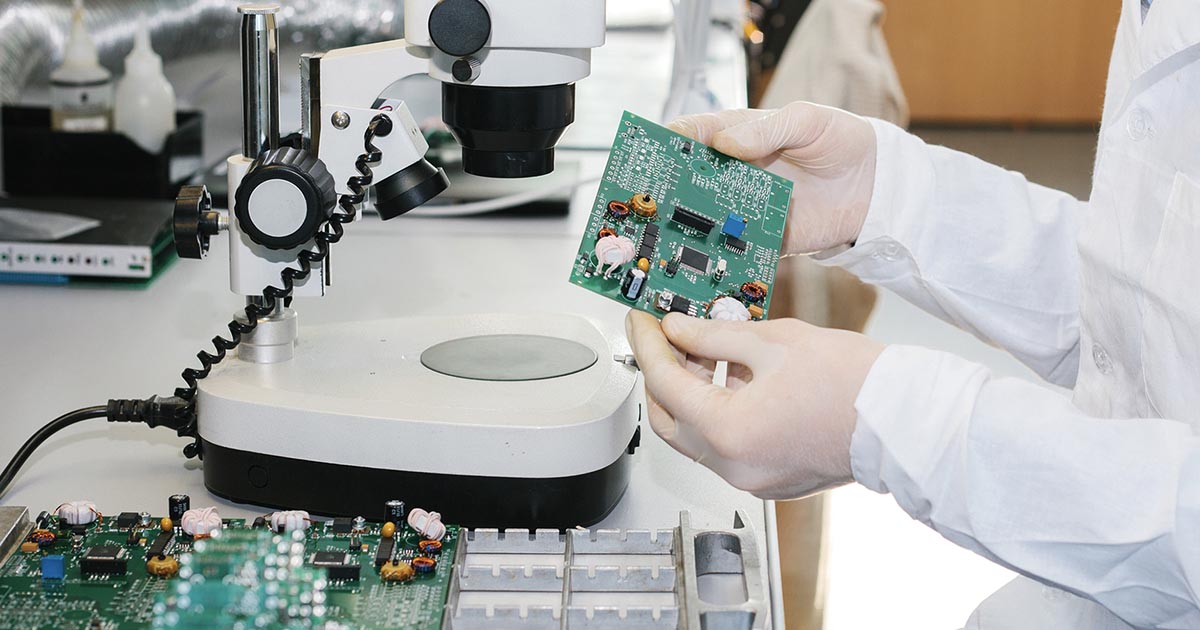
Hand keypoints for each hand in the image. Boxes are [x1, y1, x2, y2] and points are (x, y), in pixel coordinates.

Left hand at [626, 310, 883, 499]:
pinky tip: (733, 377)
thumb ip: (715, 335)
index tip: (642, 320)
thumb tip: (679, 329)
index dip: (648, 344)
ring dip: (691, 393)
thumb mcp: (773, 341)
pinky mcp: (771, 479)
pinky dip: (719, 412)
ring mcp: (752, 478)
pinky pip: (726, 446)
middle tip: (662, 336)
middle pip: (669, 420)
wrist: (905, 420)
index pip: (664, 383)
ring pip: (697, 436)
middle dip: (660, 374)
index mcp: (728, 433)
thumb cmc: (854, 384)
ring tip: (703, 349)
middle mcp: (734, 466)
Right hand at [669, 102, 876, 255]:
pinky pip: (734, 248)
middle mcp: (734, 172)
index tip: (653, 151)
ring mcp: (745, 206)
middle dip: (667, 189)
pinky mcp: (762, 237)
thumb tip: (724, 143)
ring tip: (662, 233)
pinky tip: (700, 260)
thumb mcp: (807, 120)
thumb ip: (767, 129)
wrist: (875, 187)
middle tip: (647, 198)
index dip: (670, 141)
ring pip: (704, 216)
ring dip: (683, 226)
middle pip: (689, 180)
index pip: (694, 134)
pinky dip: (717, 255)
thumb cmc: (841, 140)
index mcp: (739, 135)